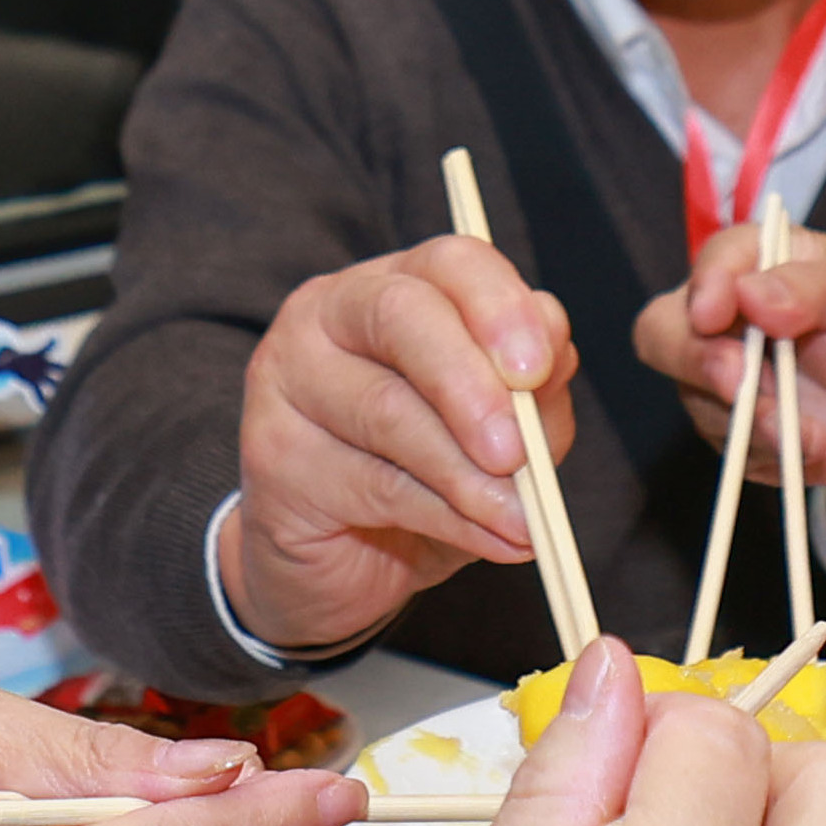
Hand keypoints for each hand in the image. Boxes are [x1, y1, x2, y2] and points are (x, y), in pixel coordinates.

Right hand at [226, 236, 581, 653]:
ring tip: (520, 519)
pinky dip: (445, 517)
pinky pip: (371, 483)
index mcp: (396, 284)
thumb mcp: (502, 428)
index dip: (500, 309)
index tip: (537, 371)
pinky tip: (487, 539)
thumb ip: (531, 390)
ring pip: (388, 410)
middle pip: (402, 315)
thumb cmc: (430, 477)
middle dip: (472, 386)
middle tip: (518, 453)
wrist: (346, 562)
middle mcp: (329, 313)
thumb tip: (554, 355)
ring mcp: (287, 378)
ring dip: (467, 474)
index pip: (451, 263)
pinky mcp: (272, 454)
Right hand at [627, 218, 825, 544]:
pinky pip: (724, 444)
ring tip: (803, 429)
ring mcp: (721, 372)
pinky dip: (765, 449)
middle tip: (738, 381)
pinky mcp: (729, 426)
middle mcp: (729, 313)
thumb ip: (815, 287)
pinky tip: (811, 444)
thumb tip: (752, 294)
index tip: (713, 313)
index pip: (715, 260)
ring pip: (692, 394)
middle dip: (693, 358)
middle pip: (663, 327)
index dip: (706, 284)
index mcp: (763, 261)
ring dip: (747, 416)